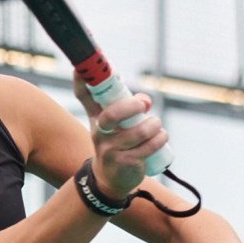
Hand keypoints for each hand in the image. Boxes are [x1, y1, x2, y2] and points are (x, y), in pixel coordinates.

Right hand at [73, 76, 164, 201]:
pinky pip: (147, 148)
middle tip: (144, 105)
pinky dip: (159, 139)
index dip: (82, 79)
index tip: (85, 63)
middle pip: (110, 114)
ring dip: (153, 125)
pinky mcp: (125, 162)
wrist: (110, 179)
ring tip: (157, 125)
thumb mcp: (113, 124)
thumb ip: (127, 104)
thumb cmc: (115, 144)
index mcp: (96, 117)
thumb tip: (145, 100)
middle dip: (131, 106)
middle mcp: (99, 132)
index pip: (84, 95)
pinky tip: (161, 136)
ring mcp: (111, 149)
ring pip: (136, 132)